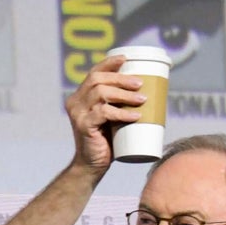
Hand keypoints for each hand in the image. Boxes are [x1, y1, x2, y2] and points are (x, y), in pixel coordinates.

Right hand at [64, 55, 145, 172]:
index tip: (126, 59)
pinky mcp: (83, 126)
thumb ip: (120, 105)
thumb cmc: (107, 141)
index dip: (109, 63)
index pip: (93, 73)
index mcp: (80, 96)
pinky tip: (135, 116)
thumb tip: (150, 91)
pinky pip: (103, 113)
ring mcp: (77, 114)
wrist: (92, 165)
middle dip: (121, 78)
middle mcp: (75, 102)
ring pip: (100, 93)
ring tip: (142, 99)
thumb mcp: (112, 118)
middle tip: (140, 83)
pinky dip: (121, 113)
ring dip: (124, 94)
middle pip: (97, 80)